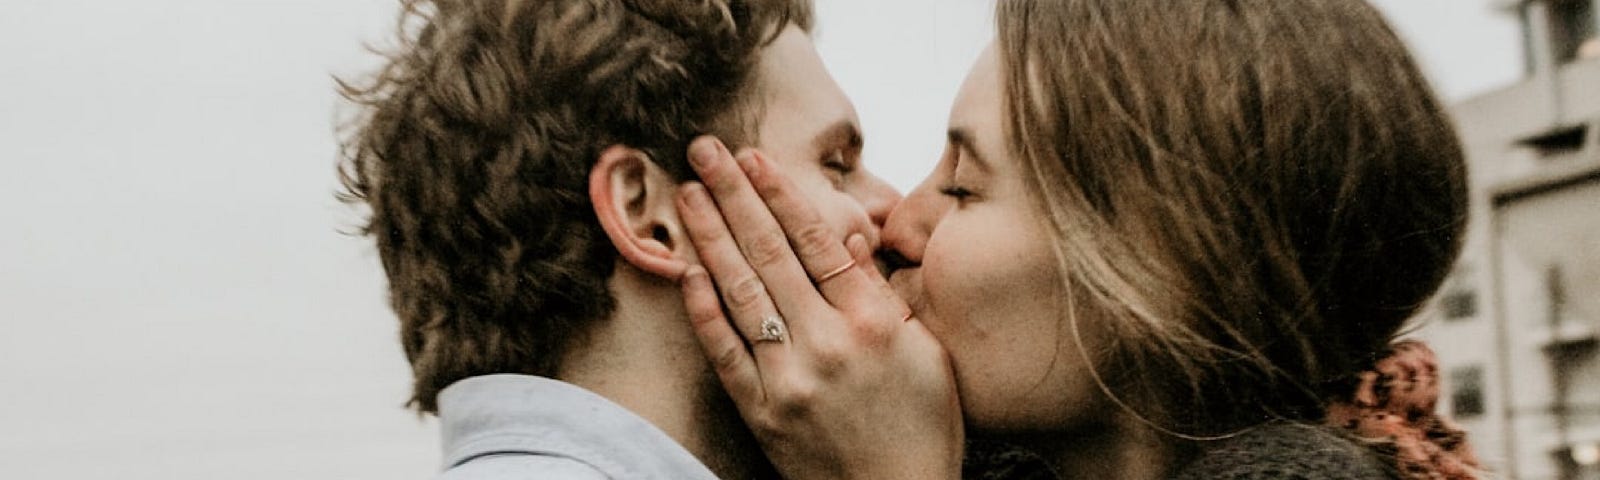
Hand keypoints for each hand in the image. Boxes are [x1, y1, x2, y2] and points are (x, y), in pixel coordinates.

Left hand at [675, 136, 962, 479]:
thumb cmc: (923, 426)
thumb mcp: (927, 353)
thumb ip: (885, 294)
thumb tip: (852, 238)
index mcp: (874, 323)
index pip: (818, 242)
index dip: (782, 195)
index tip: (755, 158)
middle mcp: (828, 344)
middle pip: (771, 253)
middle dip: (734, 195)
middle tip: (705, 151)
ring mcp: (788, 379)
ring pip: (740, 292)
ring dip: (710, 236)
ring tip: (687, 193)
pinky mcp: (761, 411)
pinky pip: (724, 350)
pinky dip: (703, 307)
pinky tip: (687, 268)